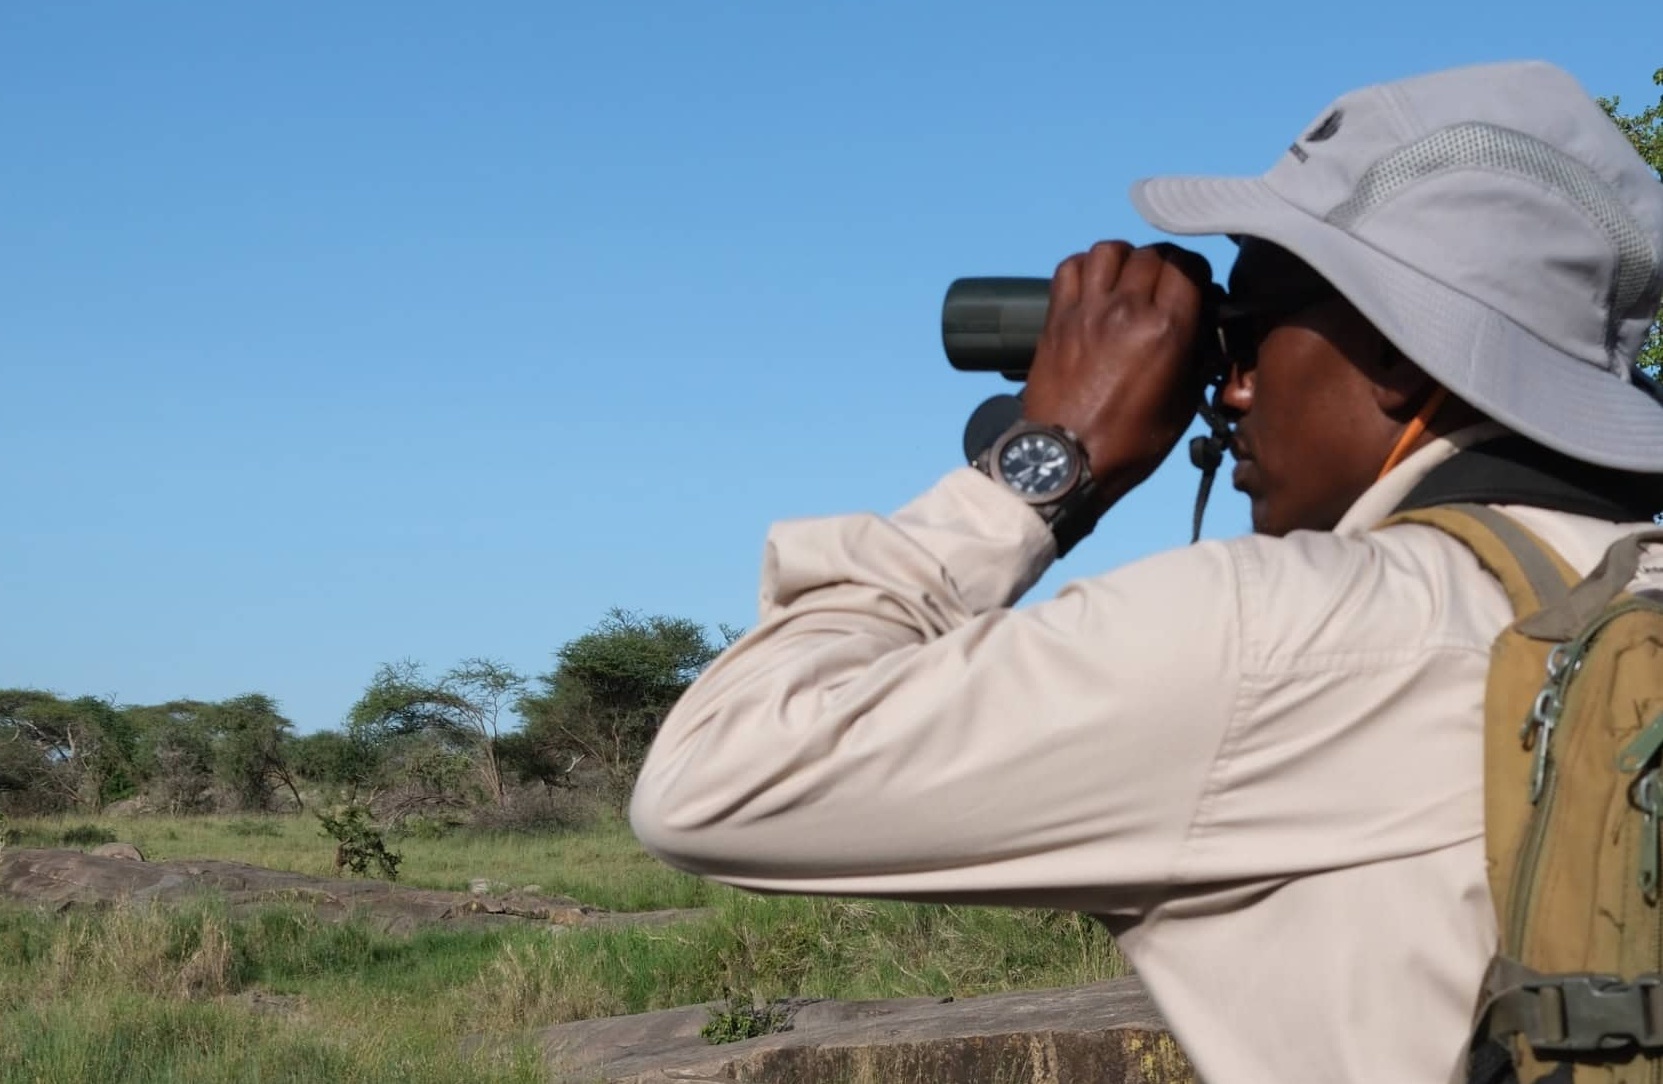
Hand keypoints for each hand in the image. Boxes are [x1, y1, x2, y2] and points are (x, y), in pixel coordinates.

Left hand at [1022, 241, 1212, 512]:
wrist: (1064, 460)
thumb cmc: (1128, 444)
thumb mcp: (1182, 406)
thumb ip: (1196, 359)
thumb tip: (1201, 331)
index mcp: (1165, 331)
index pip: (1187, 267)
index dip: (1195, 272)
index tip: (1195, 286)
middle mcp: (1126, 311)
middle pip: (1150, 255)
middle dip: (1163, 266)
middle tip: (1163, 286)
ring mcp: (1087, 311)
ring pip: (1109, 250)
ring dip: (1124, 259)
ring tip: (1127, 279)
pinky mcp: (1057, 318)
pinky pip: (1070, 268)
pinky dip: (1085, 267)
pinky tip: (1093, 285)